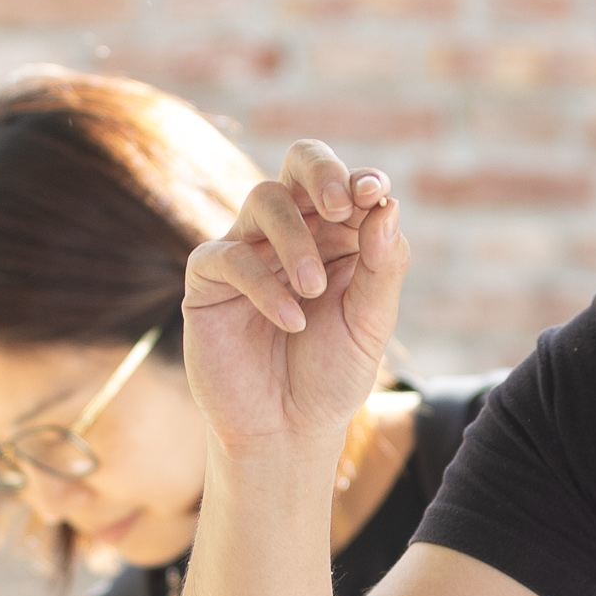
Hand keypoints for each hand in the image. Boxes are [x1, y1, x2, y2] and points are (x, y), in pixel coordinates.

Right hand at [181, 143, 407, 454]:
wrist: (285, 432)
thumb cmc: (331, 377)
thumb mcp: (370, 325)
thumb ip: (383, 267)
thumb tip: (387, 206)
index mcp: (337, 235)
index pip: (344, 183)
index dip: (357, 179)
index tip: (374, 194)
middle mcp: (291, 232)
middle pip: (298, 163)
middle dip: (321, 171)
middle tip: (340, 203)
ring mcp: (248, 250)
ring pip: (264, 198)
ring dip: (295, 237)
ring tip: (312, 289)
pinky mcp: (209, 280)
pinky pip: (229, 256)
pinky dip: (264, 284)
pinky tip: (291, 320)